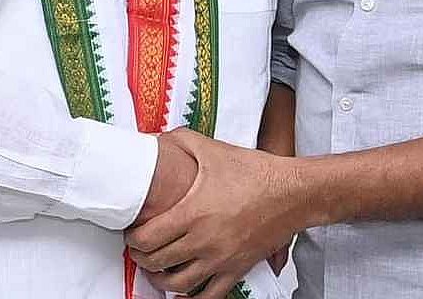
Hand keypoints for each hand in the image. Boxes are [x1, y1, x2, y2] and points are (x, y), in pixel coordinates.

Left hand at [125, 128, 303, 298]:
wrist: (291, 192)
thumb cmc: (254, 171)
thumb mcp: (213, 149)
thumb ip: (182, 141)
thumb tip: (157, 139)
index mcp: (193, 212)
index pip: (149, 237)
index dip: (133, 238)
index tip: (131, 232)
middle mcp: (204, 240)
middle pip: (158, 262)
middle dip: (141, 258)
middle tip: (137, 250)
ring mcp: (220, 259)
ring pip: (179, 284)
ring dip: (160, 281)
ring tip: (154, 271)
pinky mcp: (237, 270)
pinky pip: (209, 296)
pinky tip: (183, 295)